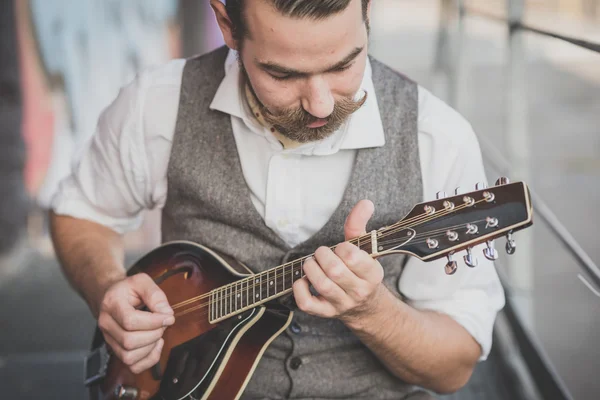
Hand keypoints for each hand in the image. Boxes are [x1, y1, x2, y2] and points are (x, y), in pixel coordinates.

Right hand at [97, 273, 174, 373]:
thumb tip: (167, 314)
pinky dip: (148, 359)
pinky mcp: (116, 350)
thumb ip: (155, 295)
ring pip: (129, 356)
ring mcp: (109, 339)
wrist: (112, 296)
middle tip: (163, 323)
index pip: (130, 321)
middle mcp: (106, 324)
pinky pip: (132, 365)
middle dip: (153, 334)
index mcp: (111, 304)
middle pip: (129, 341)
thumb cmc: (128, 289)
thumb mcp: (142, 281)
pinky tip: (155, 345)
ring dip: (150, 347)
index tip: (168, 317)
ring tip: (158, 332)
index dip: (153, 322)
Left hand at [292, 200, 384, 324]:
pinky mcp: (326, 312)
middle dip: (323, 256)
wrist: (366, 307)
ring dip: (311, 268)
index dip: (342, 248)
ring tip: (312, 263)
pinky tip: (303, 280)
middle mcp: (358, 291)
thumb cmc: (361, 272)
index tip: (341, 248)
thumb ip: (360, 225)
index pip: (353, 258)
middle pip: (335, 271)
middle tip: (322, 253)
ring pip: (322, 285)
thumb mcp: (364, 250)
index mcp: (372, 274)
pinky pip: (307, 304)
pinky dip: (299, 289)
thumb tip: (365, 203)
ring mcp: (342, 304)